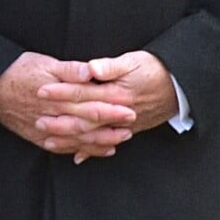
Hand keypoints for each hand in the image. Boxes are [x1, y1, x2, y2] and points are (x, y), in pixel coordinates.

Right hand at [0, 52, 135, 157]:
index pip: (90, 103)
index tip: (128, 109)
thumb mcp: (44, 64)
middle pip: (87, 124)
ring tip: (119, 143)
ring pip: (78, 139)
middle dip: (110, 128)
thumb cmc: (18, 72)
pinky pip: (64, 148)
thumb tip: (90, 72)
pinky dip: (81, 151)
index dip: (110, 107)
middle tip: (130, 129)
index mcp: (59, 96)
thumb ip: (69, 70)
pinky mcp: (40, 139)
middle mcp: (55, 116)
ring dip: (99, 143)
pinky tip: (96, 152)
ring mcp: (47, 131)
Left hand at [37, 51, 178, 162]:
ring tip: (49, 142)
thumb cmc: (157, 70)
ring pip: (91, 136)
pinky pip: (106, 144)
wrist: (181, 89)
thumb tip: (91, 69)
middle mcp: (116, 113)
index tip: (42, 92)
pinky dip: (92, 151)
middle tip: (38, 122)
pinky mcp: (127, 131)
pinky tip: (78, 157)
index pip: (82, 93)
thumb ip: (111, 66)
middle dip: (59, 121)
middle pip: (83, 119)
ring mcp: (121, 126)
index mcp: (115, 94)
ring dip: (70, 140)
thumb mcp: (135, 61)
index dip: (61, 92)